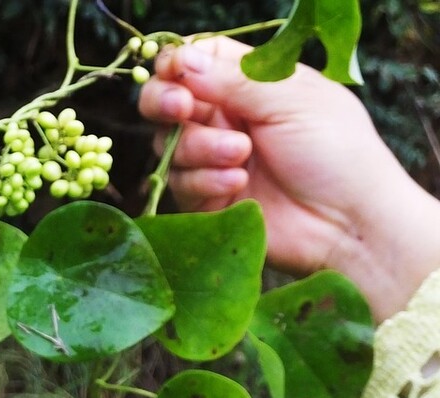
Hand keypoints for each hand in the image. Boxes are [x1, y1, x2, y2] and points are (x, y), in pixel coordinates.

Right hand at [138, 36, 439, 320]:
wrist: (347, 222)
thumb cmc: (337, 151)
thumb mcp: (292, 99)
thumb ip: (234, 78)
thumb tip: (183, 58)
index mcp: (252, 84)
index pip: (197, 60)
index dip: (178, 64)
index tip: (175, 73)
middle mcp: (227, 118)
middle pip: (168, 100)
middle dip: (165, 103)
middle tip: (180, 109)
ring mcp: (214, 159)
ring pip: (171, 145)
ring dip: (199, 148)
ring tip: (241, 156)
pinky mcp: (207, 199)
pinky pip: (179, 184)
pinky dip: (204, 181)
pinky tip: (236, 184)